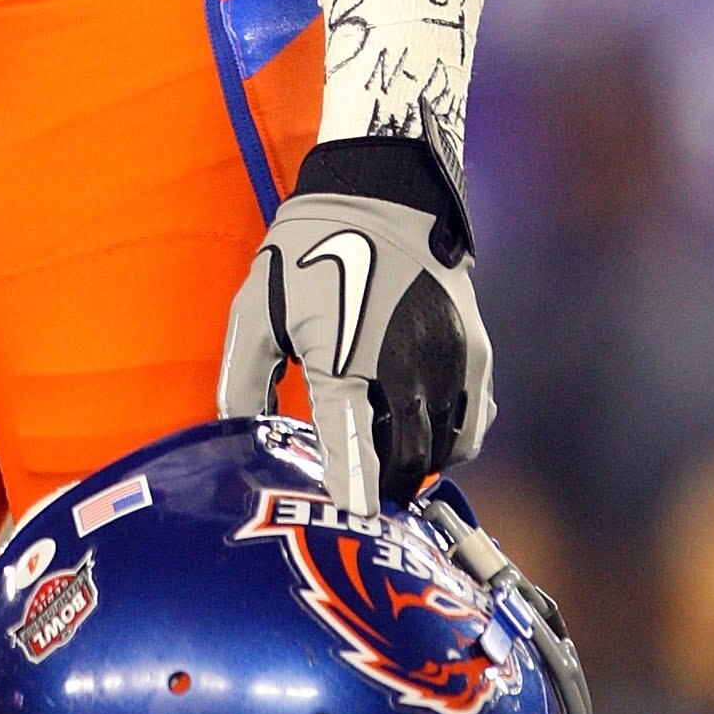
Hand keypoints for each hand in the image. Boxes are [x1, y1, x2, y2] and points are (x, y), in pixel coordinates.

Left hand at [217, 138, 494, 516]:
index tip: (350, 525)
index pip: (353, 454)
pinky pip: (472, 421)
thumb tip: (238, 441)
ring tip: (383, 456)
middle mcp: (408, 368)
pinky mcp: (475, 350)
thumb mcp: (257, 310)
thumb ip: (243, 382)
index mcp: (348, 361)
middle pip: (405, 462)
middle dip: (383, 485)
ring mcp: (449, 360)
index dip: (353, 497)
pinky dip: (450, 439)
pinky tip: (418, 428)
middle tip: (359, 491)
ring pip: (444, 449)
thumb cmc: (307, 249)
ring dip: (416, 463)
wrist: (380, 188)